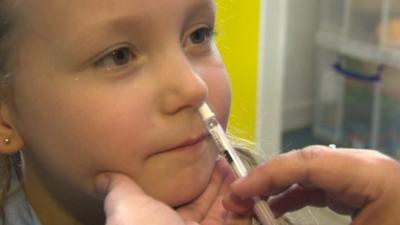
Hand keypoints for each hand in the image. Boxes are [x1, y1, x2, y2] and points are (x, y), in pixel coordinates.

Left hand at [96, 159, 250, 224]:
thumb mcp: (126, 208)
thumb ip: (119, 191)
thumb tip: (102, 177)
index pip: (181, 200)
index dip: (191, 180)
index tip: (200, 160)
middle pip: (204, 204)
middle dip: (213, 181)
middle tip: (221, 158)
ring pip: (224, 212)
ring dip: (229, 188)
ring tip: (231, 165)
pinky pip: (239, 221)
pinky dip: (243, 205)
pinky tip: (241, 184)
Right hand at [223, 145, 399, 224]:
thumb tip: (262, 220)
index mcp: (370, 174)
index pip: (307, 162)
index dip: (267, 175)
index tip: (239, 191)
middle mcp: (363, 166)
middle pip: (303, 162)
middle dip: (267, 180)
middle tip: (237, 200)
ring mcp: (359, 175)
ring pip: (307, 172)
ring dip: (276, 187)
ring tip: (250, 204)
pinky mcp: (355, 188)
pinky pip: (317, 185)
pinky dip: (292, 195)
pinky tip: (274, 208)